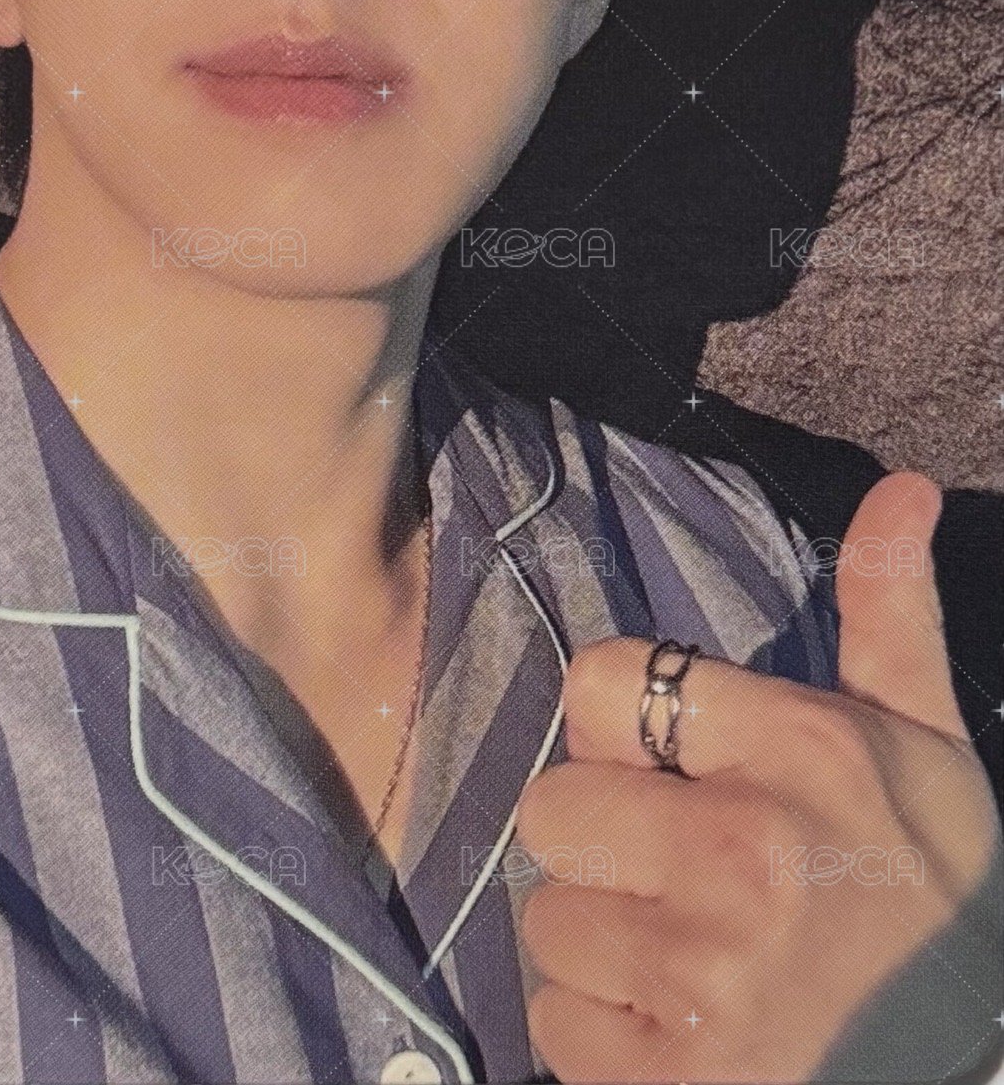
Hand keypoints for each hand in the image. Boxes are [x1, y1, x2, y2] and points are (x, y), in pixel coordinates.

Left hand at [515, 473, 1000, 1082]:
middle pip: (551, 805)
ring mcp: (704, 975)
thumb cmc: (931, 900)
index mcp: (800, 750)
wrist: (979, 1080)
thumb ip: (889, 610)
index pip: (598, 682)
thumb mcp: (926, 747)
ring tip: (688, 958)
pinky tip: (682, 1030)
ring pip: (547, 921)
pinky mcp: (667, 1078)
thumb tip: (904, 484)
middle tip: (674, 873)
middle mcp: (743, 852)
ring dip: (601, 944)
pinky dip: (604, 1035)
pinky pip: (554, 1024)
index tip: (670, 767)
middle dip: (601, 840)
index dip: (619, 727)